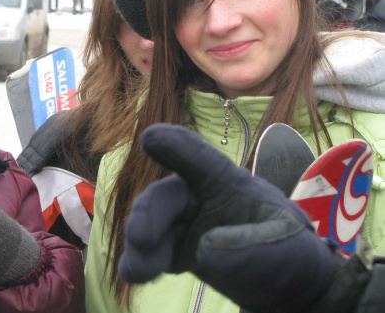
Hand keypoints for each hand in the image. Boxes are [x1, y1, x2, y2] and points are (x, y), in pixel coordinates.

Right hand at [118, 124, 335, 312]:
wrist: (285, 286)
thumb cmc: (290, 253)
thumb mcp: (287, 250)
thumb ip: (253, 246)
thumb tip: (203, 248)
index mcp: (229, 184)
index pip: (202, 161)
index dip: (177, 146)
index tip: (149, 137)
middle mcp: (201, 198)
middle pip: (167, 195)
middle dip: (148, 212)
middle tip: (140, 238)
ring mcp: (186, 224)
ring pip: (152, 222)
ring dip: (140, 242)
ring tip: (139, 271)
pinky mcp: (176, 249)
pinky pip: (152, 251)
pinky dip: (138, 260)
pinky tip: (132, 273)